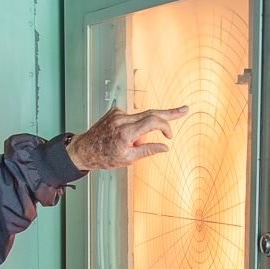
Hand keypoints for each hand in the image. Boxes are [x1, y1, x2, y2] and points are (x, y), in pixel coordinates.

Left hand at [67, 105, 187, 170]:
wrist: (84, 149)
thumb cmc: (104, 157)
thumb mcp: (128, 159)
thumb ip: (148, 151)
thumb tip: (165, 147)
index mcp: (126, 133)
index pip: (153, 122)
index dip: (165, 127)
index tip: (169, 136)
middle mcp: (122, 120)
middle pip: (151, 113)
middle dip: (170, 113)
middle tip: (185, 109)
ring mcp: (118, 113)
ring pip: (142, 118)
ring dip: (144, 130)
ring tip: (132, 144)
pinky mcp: (115, 111)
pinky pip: (133, 118)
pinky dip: (134, 127)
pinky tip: (123, 137)